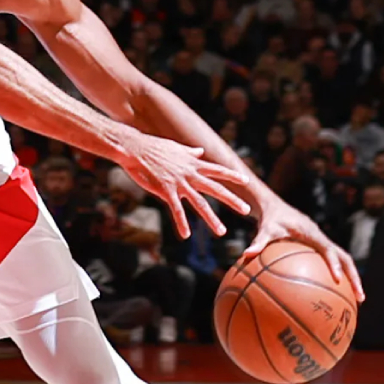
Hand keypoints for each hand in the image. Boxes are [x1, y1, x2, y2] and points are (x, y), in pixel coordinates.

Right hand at [116, 134, 251, 238]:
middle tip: (247, 209)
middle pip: (215, 189)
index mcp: (193, 164)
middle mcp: (190, 174)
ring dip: (212, 219)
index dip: (232, 176)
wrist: (136, 148)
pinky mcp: (166, 191)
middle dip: (232, 200)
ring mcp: (179, 184)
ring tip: (222, 231)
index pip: (217, 170)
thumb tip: (200, 151)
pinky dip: (181, 223)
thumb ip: (190, 153)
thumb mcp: (175, 148)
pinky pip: (176, 210)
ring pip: (200, 203)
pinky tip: (186, 235)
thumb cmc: (153, 147)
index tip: (246, 181)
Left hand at [245, 197, 364, 301]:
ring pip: (343, 261)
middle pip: (345, 258)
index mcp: (312, 233)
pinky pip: (332, 263)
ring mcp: (323, 243)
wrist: (275, 207)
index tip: (338, 280)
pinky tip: (332, 296)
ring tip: (356, 301)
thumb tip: (246, 254)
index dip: (334, 263)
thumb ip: (258, 241)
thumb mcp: (264, 229)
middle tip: (360, 298)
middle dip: (354, 277)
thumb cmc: (270, 219)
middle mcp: (321, 238)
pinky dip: (336, 276)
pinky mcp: (320, 247)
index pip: (328, 249)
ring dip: (351, 279)